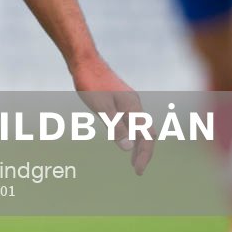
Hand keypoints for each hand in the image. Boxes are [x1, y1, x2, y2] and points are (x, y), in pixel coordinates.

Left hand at [71, 55, 150, 174]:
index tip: (138, 171)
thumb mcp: (102, 108)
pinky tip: (123, 138)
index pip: (146, 137)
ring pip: (139, 126)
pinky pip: (131, 119)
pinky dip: (130, 132)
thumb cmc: (91, 82)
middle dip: (144, 151)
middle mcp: (135, 104)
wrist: (85, 60)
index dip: (144, 155)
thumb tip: (128, 148)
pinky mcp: (120, 98)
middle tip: (137, 169)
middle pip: (147, 132)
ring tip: (133, 159)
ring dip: (138, 143)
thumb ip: (115, 127)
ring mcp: (128, 100)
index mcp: (133, 108)